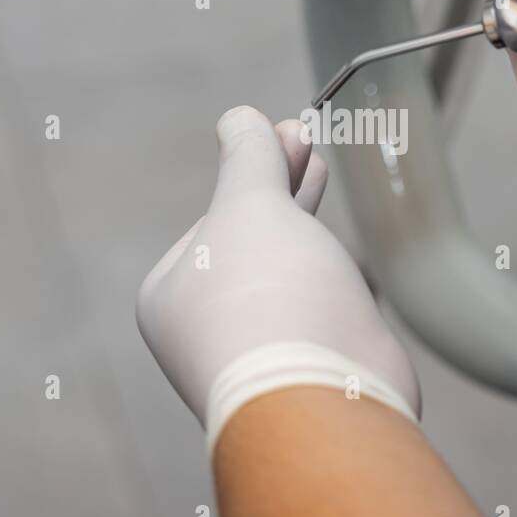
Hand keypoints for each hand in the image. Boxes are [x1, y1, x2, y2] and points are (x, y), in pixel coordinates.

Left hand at [136, 106, 419, 448]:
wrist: (321, 399)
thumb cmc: (268, 300)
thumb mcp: (250, 205)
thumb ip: (248, 159)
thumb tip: (238, 117)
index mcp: (170, 297)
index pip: (211, 221)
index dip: (253, 171)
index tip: (289, 131)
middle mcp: (206, 331)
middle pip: (248, 243)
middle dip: (281, 187)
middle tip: (307, 139)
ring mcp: (260, 353)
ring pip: (285, 274)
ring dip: (304, 223)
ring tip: (320, 168)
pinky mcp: (310, 368)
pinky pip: (318, 308)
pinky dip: (331, 274)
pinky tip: (347, 256)